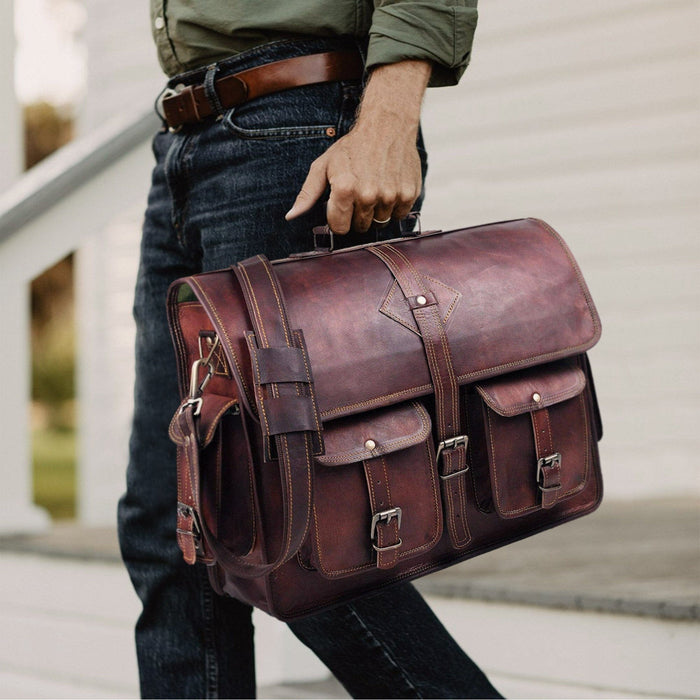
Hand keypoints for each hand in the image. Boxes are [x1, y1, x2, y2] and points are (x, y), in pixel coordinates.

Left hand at [285, 60, 430, 233]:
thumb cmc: (352, 147)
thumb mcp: (323, 165)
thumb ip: (307, 194)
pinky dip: (394, 206)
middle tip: (359, 192)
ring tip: (375, 187)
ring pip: (380, 222)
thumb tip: (291, 216)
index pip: (340, 228)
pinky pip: (399, 215)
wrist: (388, 125)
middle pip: (361, 227)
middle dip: (357, 214)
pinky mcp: (409, 194)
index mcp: (345, 189)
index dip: (339, 218)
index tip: (341, 205)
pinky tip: (389, 187)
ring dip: (376, 210)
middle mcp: (368, 195)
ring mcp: (391, 196)